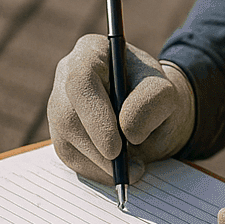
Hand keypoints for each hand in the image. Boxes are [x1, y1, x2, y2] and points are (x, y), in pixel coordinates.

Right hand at [46, 34, 194, 183]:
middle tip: (130, 168)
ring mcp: (59, 106)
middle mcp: (66, 76)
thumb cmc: (155, 95)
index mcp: (90, 52)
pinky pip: (71, 158)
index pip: (81, 82)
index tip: (116, 147)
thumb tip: (128, 132)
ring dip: (101, 163)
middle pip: (67, 116)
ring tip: (134, 167)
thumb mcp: (165, 92)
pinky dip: (97, 171)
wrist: (151, 110)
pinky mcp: (61, 133)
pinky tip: (119, 169)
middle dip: (99, 148)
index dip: (95, 117)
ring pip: (66, 141)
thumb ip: (152, 103)